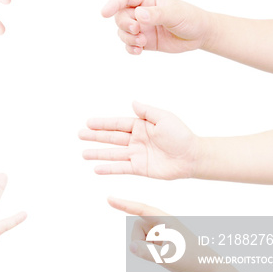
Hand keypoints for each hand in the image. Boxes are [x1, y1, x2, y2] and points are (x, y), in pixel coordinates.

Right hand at [79, 101, 199, 179]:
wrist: (192, 156)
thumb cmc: (181, 135)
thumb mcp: (164, 118)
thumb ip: (146, 111)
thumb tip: (132, 102)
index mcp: (140, 126)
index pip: (117, 124)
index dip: (102, 124)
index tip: (88, 123)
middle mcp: (136, 140)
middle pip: (111, 138)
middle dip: (95, 137)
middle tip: (80, 135)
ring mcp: (136, 154)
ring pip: (113, 154)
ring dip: (98, 153)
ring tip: (84, 154)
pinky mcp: (140, 168)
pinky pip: (121, 168)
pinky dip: (109, 168)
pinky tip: (97, 169)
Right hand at [101, 0, 214, 54]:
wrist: (200, 35)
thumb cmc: (190, 18)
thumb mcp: (175, 13)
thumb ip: (156, 13)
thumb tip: (138, 14)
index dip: (113, 4)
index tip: (104, 13)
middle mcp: (141, 12)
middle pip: (120, 16)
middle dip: (124, 25)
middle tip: (136, 30)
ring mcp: (142, 27)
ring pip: (122, 32)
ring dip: (128, 38)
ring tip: (142, 43)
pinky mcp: (144, 40)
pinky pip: (129, 44)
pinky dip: (130, 48)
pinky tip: (139, 51)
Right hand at [108, 197, 227, 271]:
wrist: (208, 267)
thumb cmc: (191, 260)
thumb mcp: (167, 258)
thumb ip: (146, 252)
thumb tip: (131, 246)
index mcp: (165, 221)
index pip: (140, 209)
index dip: (124, 204)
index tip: (109, 199)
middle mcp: (162, 223)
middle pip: (137, 228)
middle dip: (141, 241)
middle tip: (160, 253)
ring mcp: (161, 230)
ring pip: (140, 237)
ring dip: (146, 248)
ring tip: (166, 255)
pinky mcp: (162, 239)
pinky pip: (145, 243)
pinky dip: (150, 251)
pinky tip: (165, 256)